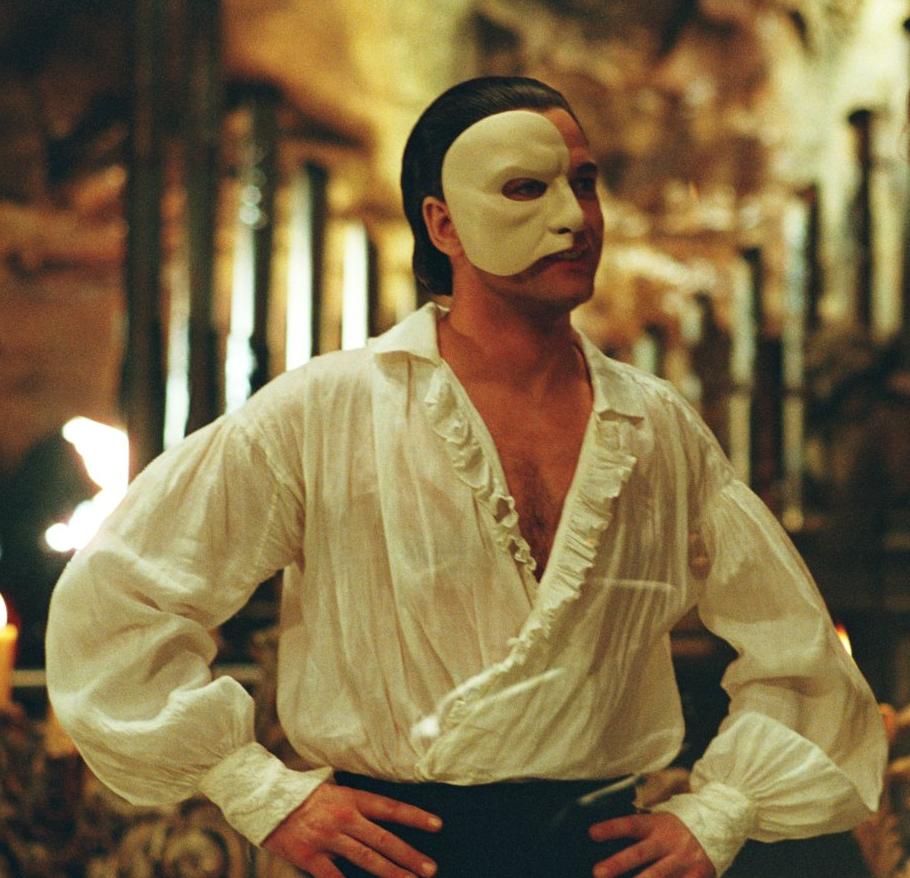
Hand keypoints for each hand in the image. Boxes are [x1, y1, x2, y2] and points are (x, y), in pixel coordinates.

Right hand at [262, 782, 441, 877]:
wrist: (264, 797)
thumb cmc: (301, 794)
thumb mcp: (333, 789)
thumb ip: (355, 804)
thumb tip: (378, 818)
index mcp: (351, 798)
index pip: (390, 808)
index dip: (415, 817)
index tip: (437, 825)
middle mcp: (343, 818)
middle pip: (383, 839)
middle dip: (409, 855)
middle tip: (430, 868)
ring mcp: (327, 838)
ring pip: (366, 859)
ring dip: (391, 873)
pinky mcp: (309, 856)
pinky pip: (333, 877)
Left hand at [589, 812, 714, 877]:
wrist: (721, 823)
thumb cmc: (680, 825)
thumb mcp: (661, 819)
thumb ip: (641, 828)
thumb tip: (604, 834)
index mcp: (658, 824)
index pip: (631, 824)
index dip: (611, 828)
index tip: (592, 833)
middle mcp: (669, 841)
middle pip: (640, 853)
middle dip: (618, 863)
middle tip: (598, 872)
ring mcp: (683, 860)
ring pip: (659, 875)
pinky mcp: (697, 875)